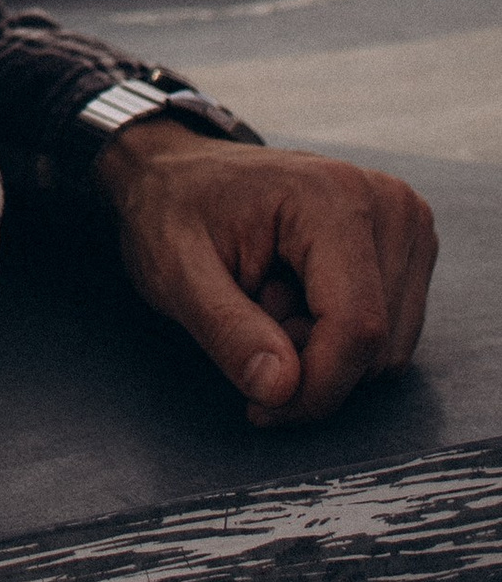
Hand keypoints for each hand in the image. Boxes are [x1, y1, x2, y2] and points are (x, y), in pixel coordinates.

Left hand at [95, 121, 436, 424]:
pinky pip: (393, 336)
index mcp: (332, 196)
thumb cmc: (174, 212)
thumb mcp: (175, 271)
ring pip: (389, 350)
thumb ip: (227, 330)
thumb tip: (282, 390)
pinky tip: (298, 303)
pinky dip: (340, 342)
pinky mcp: (408, 248)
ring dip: (323, 353)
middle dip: (309, 364)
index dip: (315, 388)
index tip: (260, 407)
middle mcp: (387, 204)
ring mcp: (406, 224)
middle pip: (377, 346)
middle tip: (248, 318)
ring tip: (269, 302)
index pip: (358, 327)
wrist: (182, 174)